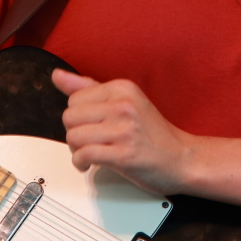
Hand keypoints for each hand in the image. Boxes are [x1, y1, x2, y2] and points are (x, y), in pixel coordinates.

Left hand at [52, 69, 197, 195]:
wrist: (183, 159)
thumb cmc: (154, 134)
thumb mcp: (124, 101)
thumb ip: (88, 88)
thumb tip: (58, 76)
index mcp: (122, 88)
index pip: (74, 98)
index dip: (78, 117)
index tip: (90, 126)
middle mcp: (123, 105)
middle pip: (70, 117)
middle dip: (74, 134)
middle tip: (89, 142)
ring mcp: (125, 129)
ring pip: (73, 136)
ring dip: (76, 151)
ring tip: (90, 154)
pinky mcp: (124, 154)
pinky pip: (84, 154)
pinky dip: (81, 163)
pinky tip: (90, 164)